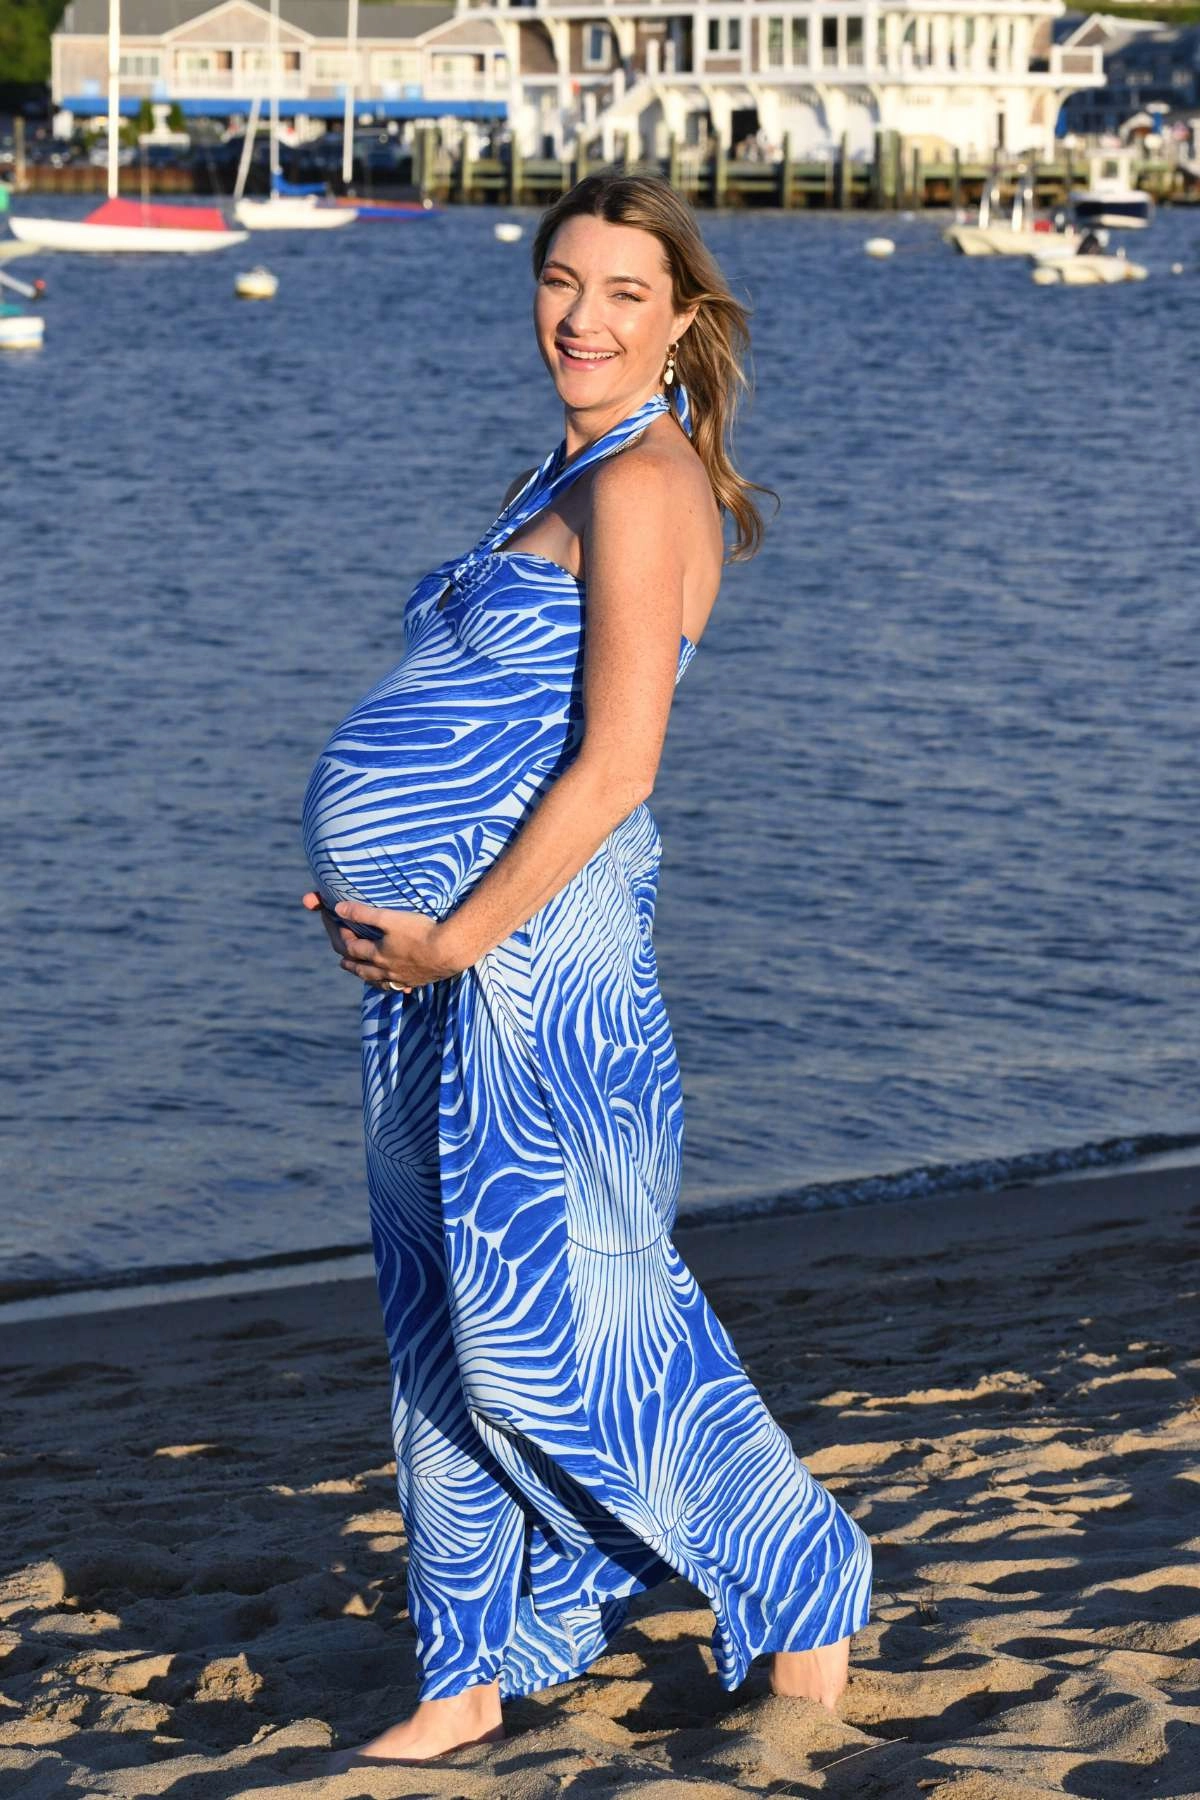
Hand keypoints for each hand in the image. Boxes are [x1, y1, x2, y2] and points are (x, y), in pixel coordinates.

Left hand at [301, 893, 461, 992]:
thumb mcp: (389, 918)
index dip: (341, 935)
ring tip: (362, 973)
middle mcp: (385, 970)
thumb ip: (363, 913)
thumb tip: (338, 909)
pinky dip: (389, 984)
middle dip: (349, 961)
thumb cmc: (420, 932)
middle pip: (359, 968)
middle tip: (342, 958)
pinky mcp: (417, 981)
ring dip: (365, 976)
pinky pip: (397, 987)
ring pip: (376, 981)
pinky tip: (394, 983)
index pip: (350, 947)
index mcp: (376, 955)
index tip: (338, 925)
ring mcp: (401, 978)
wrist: (450, 951)